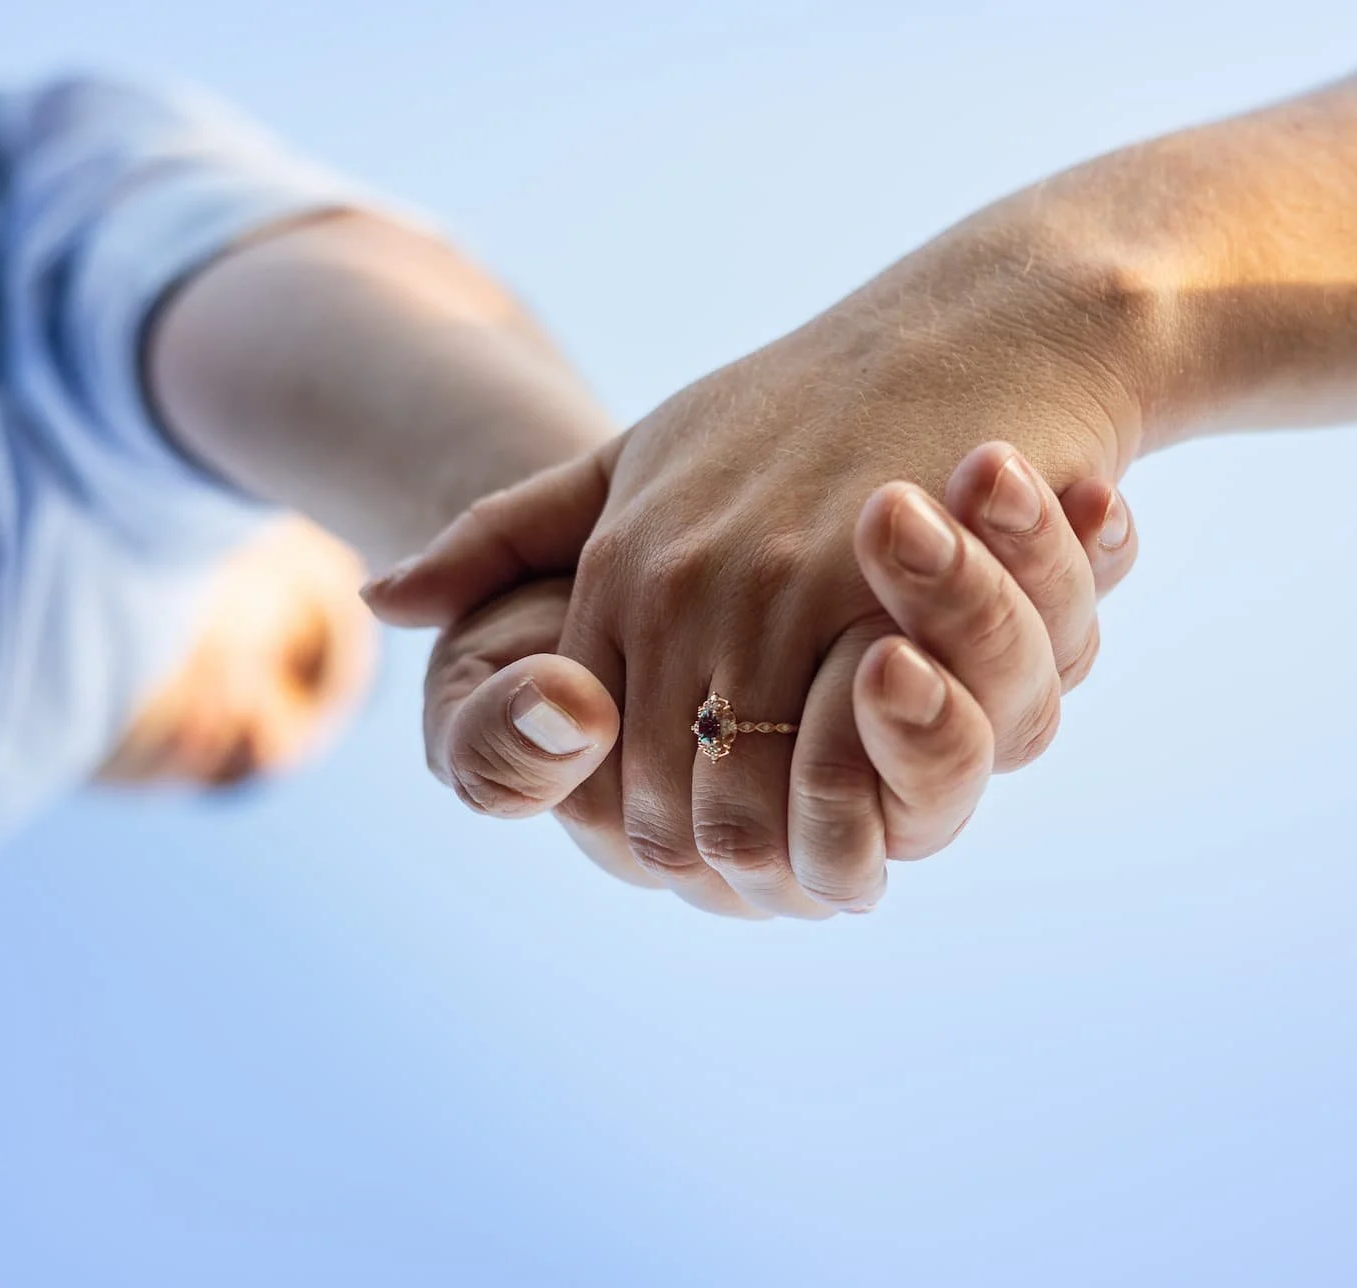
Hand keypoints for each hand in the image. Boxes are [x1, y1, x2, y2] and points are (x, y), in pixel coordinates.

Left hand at [370, 229, 1142, 915]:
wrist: (975, 330)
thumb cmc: (805, 404)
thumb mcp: (643, 454)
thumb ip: (510, 531)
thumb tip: (381, 596)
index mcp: (621, 555)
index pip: (592, 747)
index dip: (636, 816)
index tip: (688, 846)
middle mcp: (680, 579)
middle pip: (661, 795)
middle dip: (703, 857)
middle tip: (756, 886)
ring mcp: (775, 591)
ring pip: (743, 800)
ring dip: (777, 858)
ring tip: (815, 875)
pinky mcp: (875, 599)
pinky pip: (838, 763)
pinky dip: (848, 817)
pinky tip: (877, 820)